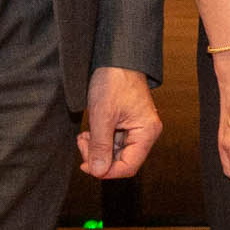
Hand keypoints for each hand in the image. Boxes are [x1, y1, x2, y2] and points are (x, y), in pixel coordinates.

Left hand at [79, 66, 161, 180]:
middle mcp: (145, 133)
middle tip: (82, 143)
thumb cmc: (114, 81)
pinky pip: (113, 141)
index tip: (86, 165)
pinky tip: (89, 131)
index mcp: (146, 132)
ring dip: (97, 148)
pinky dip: (99, 140)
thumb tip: (98, 171)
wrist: (116, 58)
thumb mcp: (102, 117)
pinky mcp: (127, 124)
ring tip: (84, 135)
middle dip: (99, 157)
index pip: (128, 166)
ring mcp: (136, 129)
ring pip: (115, 152)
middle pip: (121, 161)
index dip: (107, 171)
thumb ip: (100, 146)